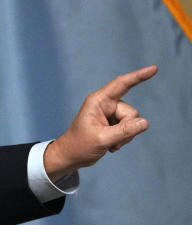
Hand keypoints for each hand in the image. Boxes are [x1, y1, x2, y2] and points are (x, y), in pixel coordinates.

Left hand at [44, 65, 156, 180]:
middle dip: (127, 129)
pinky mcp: (114, 122)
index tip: (154, 68)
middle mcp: (105, 104)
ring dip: (125, 136)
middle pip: (131, 112)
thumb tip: (145, 123)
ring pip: (133, 121)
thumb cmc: (79, 146)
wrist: (71, 156)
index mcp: (98, 101)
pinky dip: (124, 138)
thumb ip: (124, 131)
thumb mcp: (102, 139)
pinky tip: (111, 145)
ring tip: (109, 143)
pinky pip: (130, 128)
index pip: (122, 84)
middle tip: (111, 141)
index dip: (138, 76)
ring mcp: (110, 113)